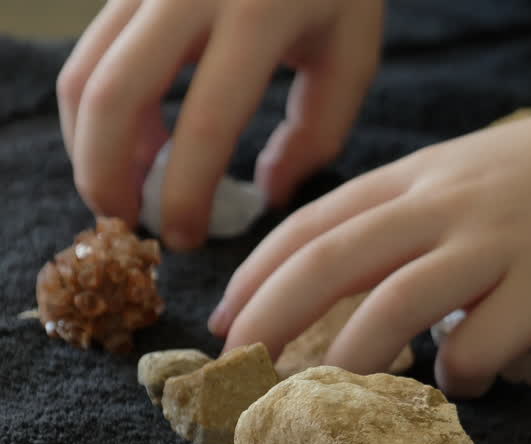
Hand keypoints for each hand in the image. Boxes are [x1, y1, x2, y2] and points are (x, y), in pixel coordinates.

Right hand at [57, 0, 383, 250]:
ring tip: (128, 192)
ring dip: (91, 146)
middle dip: (107, 175)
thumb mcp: (352, 55)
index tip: (186, 239)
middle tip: (128, 226)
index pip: (205, 122)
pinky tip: (135, 144)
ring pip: (83, 73)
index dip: (185, 193)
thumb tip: (265, 199)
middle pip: (113, 96)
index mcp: (260, 13)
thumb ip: (317, 132)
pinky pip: (90, 53)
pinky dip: (99, 111)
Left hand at [210, 85, 530, 397]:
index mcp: (431, 171)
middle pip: (331, 261)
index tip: (229, 314)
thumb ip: (436, 206)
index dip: (261, 271)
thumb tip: (389, 267)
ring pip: (390, 308)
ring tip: (321, 403)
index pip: (319, 218)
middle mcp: (450, 203)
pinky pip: (480, 350)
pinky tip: (467, 388)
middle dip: (270, 318)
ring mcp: (497, 247)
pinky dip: (460, 379)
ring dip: (346, 363)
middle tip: (240, 369)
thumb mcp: (495, 163)